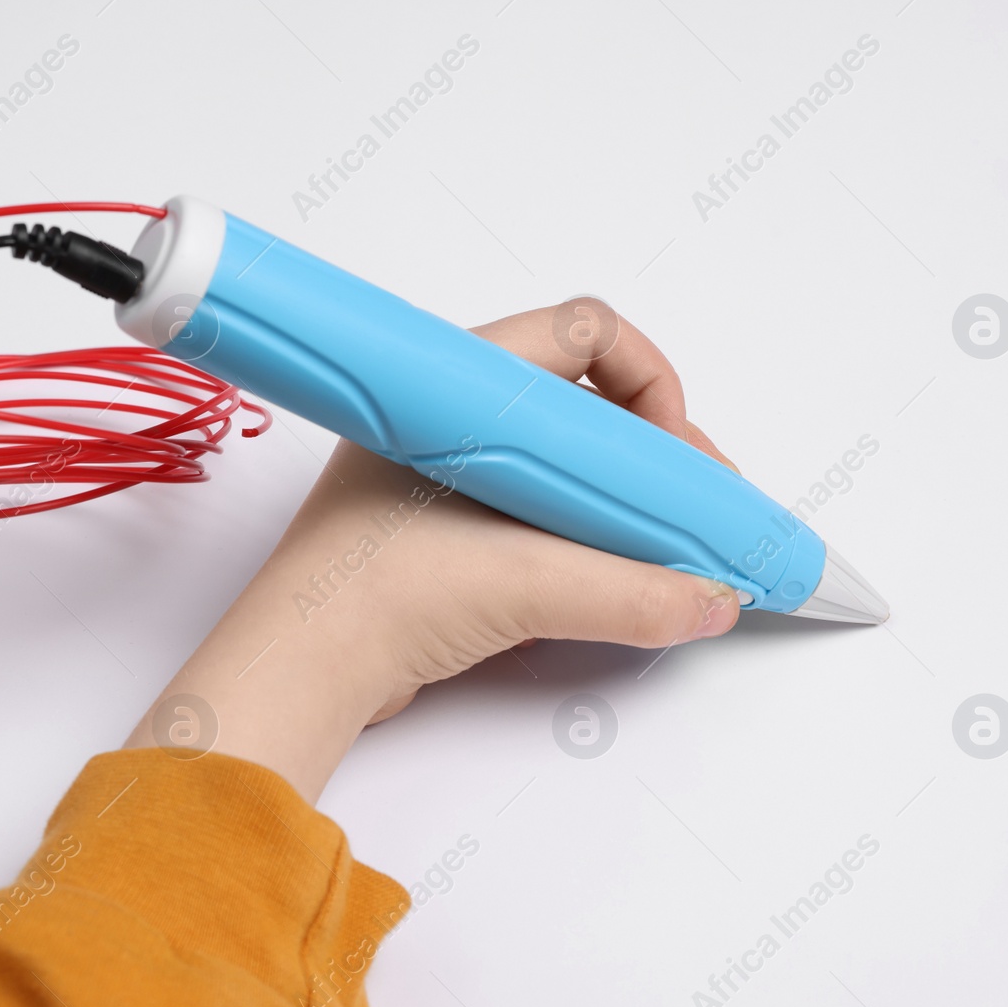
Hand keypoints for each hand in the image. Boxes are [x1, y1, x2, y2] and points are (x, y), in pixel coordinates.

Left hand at [124, 301, 740, 800]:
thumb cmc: (371, 597)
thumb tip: (707, 600)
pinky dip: (585, 534)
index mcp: (458, 390)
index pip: (580, 335)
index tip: (676, 450)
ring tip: (671, 543)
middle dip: (651, 450)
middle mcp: (453, 420)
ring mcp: (447, 475)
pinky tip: (617, 570)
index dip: (646, 380)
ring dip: (621, 496)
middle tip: (696, 505)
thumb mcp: (522, 585)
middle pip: (582, 402)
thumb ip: (630, 593)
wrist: (300, 671)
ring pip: (562, 462)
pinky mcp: (445, 531)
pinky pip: (537, 510)